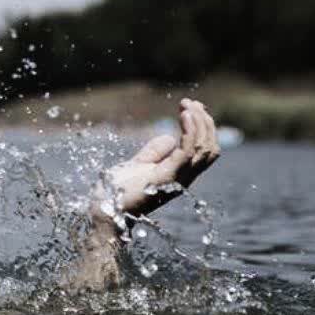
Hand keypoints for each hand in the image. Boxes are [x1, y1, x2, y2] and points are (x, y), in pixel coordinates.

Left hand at [98, 98, 220, 218]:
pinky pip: (188, 152)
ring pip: (204, 149)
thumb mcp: (138, 165)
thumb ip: (154, 152)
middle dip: (204, 122)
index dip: (203, 128)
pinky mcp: (166, 177)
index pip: (203, 150)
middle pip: (209, 148)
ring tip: (188, 106)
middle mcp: (183, 178)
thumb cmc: (117, 191)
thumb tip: (169, 138)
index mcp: (179, 174)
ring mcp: (177, 178)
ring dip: (200, 123)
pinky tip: (185, 115)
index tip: (192, 107)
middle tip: (190, 103)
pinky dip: (191, 132)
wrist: (105, 211)